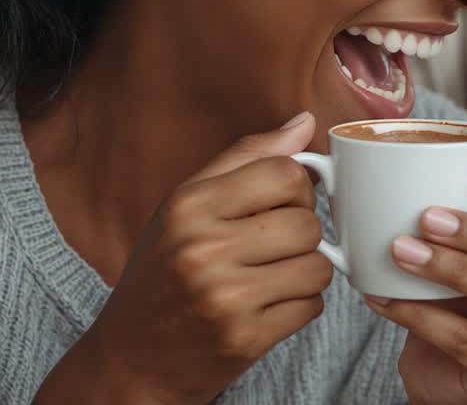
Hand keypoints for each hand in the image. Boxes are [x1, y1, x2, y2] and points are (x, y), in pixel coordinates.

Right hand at [37, 113, 332, 404]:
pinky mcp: (245, 339)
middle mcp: (202, 250)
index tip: (281, 204)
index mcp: (189, 207)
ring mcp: (223, 298)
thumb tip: (305, 122)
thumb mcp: (187, 206)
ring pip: (318, 266)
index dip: (297, 189)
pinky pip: (312, 307)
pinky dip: (300, 306)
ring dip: (306, 273)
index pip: (285, 173)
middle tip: (271, 248)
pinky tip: (267, 308)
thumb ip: (247, 159)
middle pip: (307, 222)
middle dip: (301, 235)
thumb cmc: (165, 271)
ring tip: (270, 278)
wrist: (131, 360)